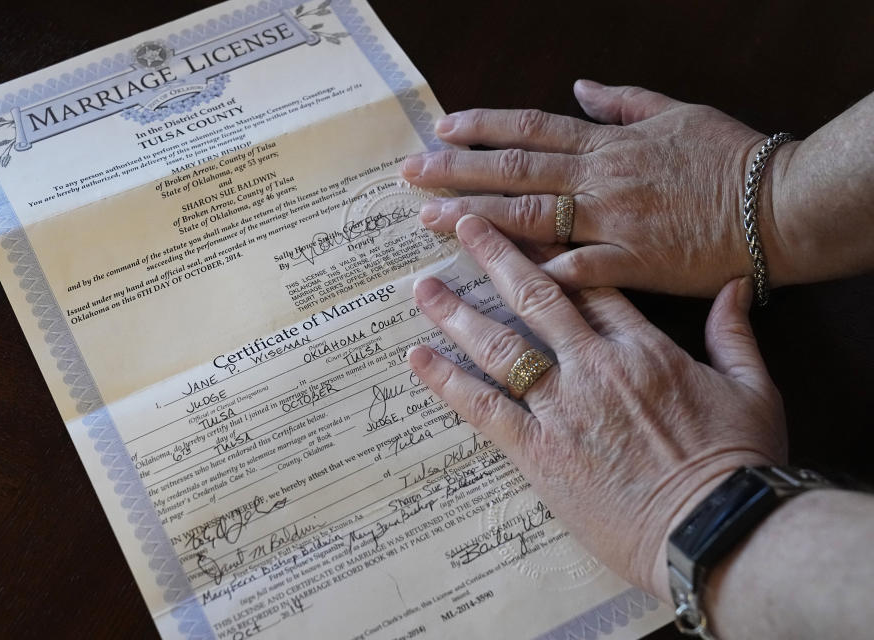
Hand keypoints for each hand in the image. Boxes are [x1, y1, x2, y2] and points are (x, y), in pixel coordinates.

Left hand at [401, 80, 799, 296]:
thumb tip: (580, 87)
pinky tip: (498, 278)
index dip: (484, 128)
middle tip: (412, 175)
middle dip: (459, 172)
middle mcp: (601, 180)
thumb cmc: (731, 159)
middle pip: (516, 172)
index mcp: (609, 145)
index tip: (443, 129)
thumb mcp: (678, 112)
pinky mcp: (634, 264)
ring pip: (532, 217)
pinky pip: (579, 269)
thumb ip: (624, 101)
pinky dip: (541, 270)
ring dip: (477, 220)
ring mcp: (614, 222)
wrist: (779, 206)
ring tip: (431, 223)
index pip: (531, 131)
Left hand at [407, 214, 787, 598]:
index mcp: (644, 349)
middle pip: (537, 298)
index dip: (557, 255)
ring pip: (500, 346)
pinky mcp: (538, 451)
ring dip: (457, 313)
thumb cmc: (738, 464)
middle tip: (463, 226)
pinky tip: (418, 358)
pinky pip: (483, 407)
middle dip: (497, 256)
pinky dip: (447, 381)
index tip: (528, 231)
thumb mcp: (753, 390)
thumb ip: (735, 334)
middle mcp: (594, 366)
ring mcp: (562, 407)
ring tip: (422, 287)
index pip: (593, 287)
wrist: (712, 529)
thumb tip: (734, 289)